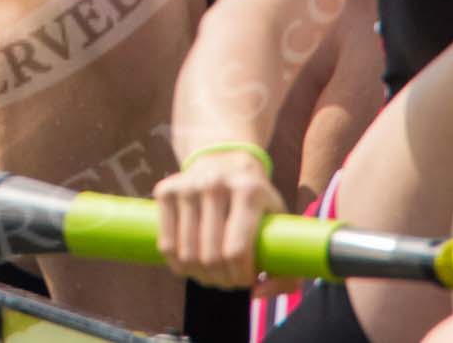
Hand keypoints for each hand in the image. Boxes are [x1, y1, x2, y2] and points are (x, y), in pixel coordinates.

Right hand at [154, 147, 283, 289]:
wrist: (225, 159)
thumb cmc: (257, 201)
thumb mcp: (279, 222)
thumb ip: (286, 266)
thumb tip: (258, 292)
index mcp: (248, 191)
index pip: (237, 251)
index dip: (240, 276)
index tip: (246, 281)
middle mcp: (215, 184)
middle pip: (211, 256)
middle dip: (220, 280)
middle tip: (227, 280)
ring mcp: (187, 186)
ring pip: (187, 254)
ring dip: (199, 276)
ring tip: (211, 275)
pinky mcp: (165, 190)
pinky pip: (166, 244)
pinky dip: (177, 265)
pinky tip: (189, 265)